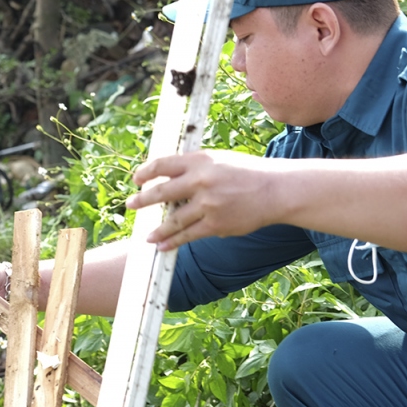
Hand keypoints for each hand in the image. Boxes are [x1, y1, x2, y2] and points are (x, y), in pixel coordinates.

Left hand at [125, 149, 281, 249]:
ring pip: (173, 219)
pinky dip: (173, 242)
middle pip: (161, 192)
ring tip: (148, 235)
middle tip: (130, 205)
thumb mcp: (219, 160)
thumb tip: (169, 177)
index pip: (162, 164)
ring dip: (158, 229)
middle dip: (142, 200)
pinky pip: (188, 235)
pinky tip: (163, 246)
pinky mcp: (215, 224)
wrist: (276, 190)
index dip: (145, 173)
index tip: (137, 180)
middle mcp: (200, 181)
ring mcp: (207, 204)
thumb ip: (195, 167)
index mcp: (200, 161)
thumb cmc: (248, 173)